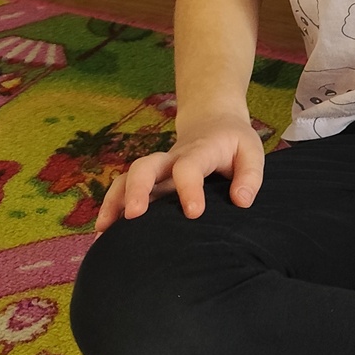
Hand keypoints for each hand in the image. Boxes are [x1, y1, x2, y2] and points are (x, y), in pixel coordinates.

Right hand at [93, 118, 265, 230]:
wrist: (212, 122)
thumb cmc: (233, 142)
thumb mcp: (252, 151)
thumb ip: (250, 176)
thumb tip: (241, 202)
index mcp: (200, 151)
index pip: (189, 166)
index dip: (189, 187)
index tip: (194, 213)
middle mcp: (172, 159)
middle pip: (146, 166)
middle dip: (138, 189)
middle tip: (135, 216)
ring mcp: (157, 170)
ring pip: (127, 179)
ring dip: (114, 201)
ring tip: (104, 230)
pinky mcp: (149, 182)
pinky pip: (124, 191)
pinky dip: (111, 208)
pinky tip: (102, 232)